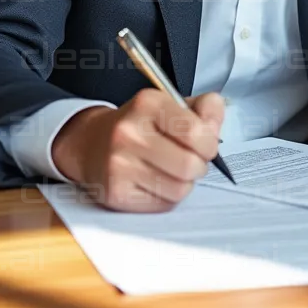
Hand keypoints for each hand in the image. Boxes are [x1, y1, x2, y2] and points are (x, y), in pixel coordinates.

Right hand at [52, 90, 224, 211]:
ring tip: (171, 169)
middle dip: (199, 165)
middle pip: (190, 166)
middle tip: (191, 159)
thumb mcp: (173, 104)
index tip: (206, 143)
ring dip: (184, 183)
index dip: (209, 143)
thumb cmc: (140, 125)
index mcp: (148, 104)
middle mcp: (128, 133)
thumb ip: (205, 109)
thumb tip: (215, 127)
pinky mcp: (116, 193)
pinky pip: (163, 204)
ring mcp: (119, 165)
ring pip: (179, 189)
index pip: (195, 132)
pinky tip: (155, 180)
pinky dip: (167, 196)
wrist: (92, 143)